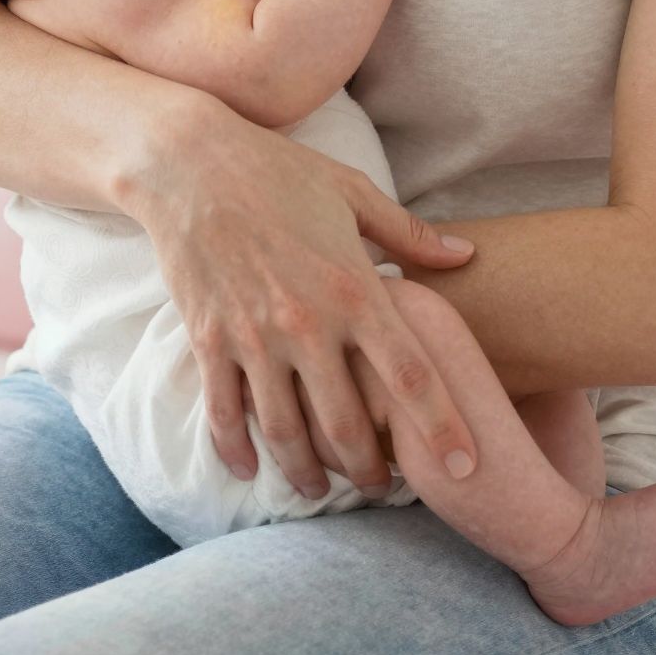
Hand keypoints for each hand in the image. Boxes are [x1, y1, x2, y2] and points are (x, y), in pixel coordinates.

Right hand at [127, 97, 476, 496]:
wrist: (189, 163)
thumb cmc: (278, 171)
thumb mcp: (351, 192)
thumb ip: (409, 234)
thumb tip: (466, 255)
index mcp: (353, 289)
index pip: (411, 377)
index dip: (443, 429)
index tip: (466, 468)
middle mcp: (308, 324)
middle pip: (350, 424)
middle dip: (371, 471)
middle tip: (385, 490)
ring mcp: (255, 337)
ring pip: (288, 431)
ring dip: (308, 473)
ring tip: (322, 491)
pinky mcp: (210, 340)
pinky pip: (226, 411)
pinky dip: (238, 449)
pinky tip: (251, 471)